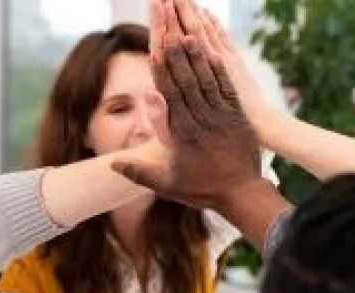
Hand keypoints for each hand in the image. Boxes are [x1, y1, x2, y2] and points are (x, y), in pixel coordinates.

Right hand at [112, 4, 261, 211]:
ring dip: (198, 58)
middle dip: (177, 58)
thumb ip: (139, 173)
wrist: (242, 194)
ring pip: (207, 81)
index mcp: (183, 134)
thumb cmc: (202, 190)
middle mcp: (202, 121)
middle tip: (169, 35)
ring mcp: (222, 116)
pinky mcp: (238, 116)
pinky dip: (219, 70)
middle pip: (187, 83)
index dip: (162, 73)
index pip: (170, 97)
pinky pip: (227, 88)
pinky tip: (213, 54)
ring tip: (189, 36)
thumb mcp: (167, 186)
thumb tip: (113, 165)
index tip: (154, 54)